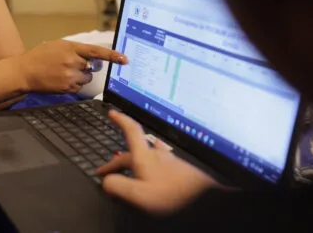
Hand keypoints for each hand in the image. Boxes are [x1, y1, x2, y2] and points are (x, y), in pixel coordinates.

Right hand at [18, 40, 126, 93]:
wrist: (24, 71)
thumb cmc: (39, 57)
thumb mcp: (57, 45)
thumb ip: (75, 49)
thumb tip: (92, 57)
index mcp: (71, 48)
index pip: (96, 52)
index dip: (112, 56)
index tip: (124, 59)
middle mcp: (72, 62)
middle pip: (91, 67)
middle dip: (85, 66)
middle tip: (71, 64)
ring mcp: (70, 76)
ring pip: (86, 78)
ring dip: (79, 76)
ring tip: (63, 72)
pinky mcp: (67, 88)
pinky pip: (79, 87)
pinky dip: (73, 84)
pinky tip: (60, 79)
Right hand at [96, 111, 217, 213]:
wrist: (207, 199)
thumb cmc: (174, 195)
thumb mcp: (139, 194)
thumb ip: (118, 185)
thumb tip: (106, 181)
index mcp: (145, 157)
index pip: (131, 131)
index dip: (121, 120)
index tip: (113, 112)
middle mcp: (159, 155)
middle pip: (134, 150)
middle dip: (117, 159)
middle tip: (106, 171)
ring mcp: (171, 163)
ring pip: (150, 156)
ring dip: (136, 161)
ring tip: (130, 167)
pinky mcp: (182, 173)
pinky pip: (161, 166)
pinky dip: (152, 169)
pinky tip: (156, 176)